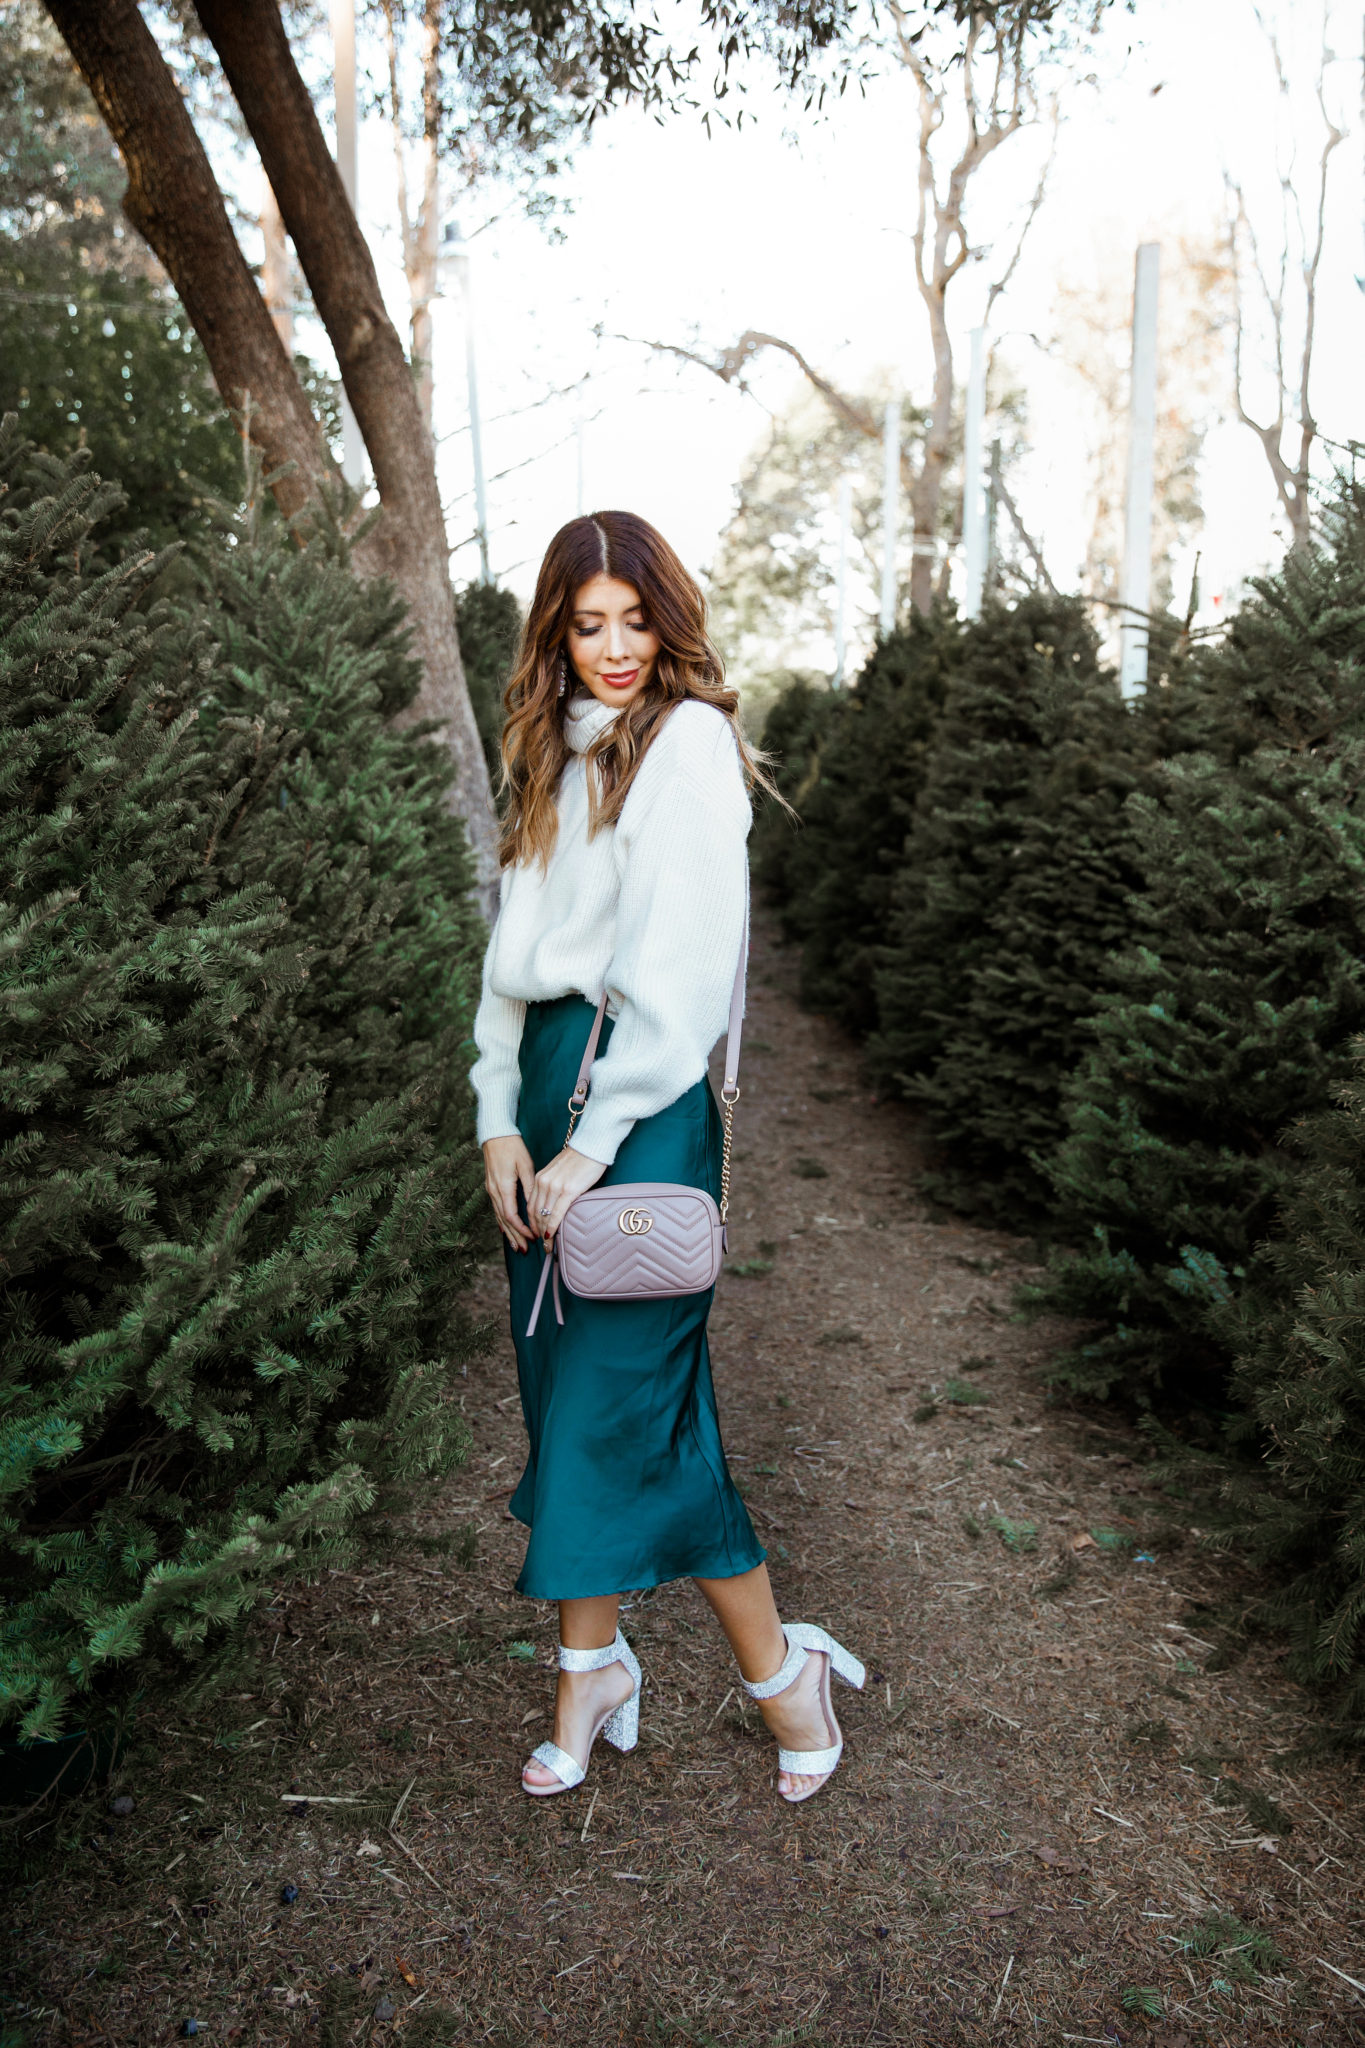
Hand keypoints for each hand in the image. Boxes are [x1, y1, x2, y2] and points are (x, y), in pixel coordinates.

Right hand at [483, 1134, 535, 1251]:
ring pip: (499, 1217)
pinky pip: (497, 1209)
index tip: (533, 1236)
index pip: (511, 1216)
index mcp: (503, 1187)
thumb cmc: (513, 1147)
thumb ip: (530, 1187)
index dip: (522, 1229)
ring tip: (516, 1246)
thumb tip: (535, 1206)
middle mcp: (494, 1192)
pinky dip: (502, 1222)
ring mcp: (491, 1190)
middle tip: (525, 1250)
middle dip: (515, 1237)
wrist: (496, 1134)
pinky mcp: (491, 1187)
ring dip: (508, 1232)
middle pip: (504, 1221)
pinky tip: (506, 1229)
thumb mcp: (525, 1166)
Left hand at [530, 1145, 606, 1245]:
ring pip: (545, 1216)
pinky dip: (552, 1227)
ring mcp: (555, 1187)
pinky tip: (551, 1236)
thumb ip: (553, 1185)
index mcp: (540, 1178)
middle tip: (542, 1246)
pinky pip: (557, 1213)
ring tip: (548, 1247)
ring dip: (545, 1233)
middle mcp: (544, 1183)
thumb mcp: (558, 1171)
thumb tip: (555, 1203)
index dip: (532, 1223)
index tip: (536, 1234)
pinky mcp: (568, 1190)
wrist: (591, 1146)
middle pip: (535, 1213)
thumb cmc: (579, 1158)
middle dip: (537, 1232)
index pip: (531, 1205)